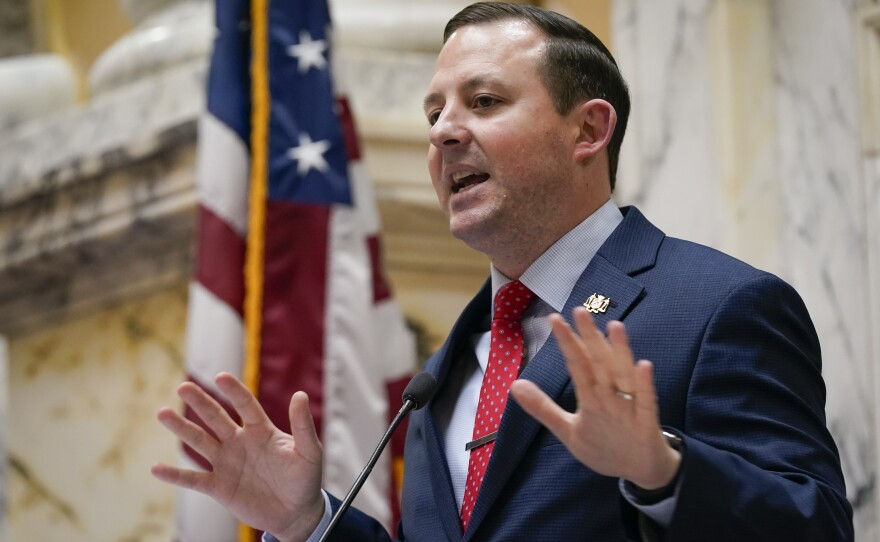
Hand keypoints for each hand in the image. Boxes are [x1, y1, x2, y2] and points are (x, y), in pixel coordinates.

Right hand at [151, 373, 324, 541]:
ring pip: (200, 442)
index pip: (245, 405)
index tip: (221, 377)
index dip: (234, 391)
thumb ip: (303, 425)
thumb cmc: (305, 479)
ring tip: (162, 413)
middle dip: (201, 402)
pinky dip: (175, 475)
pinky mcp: (219, 487)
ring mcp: (227, 463)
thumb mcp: (309, 451)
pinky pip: (193, 479)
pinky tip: (156, 468)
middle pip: (216, 418)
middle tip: (184, 386)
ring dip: (182, 428)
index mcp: (261, 431)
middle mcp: (240, 442)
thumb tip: (300, 394)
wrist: (296, 513)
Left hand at [510, 308, 680, 489]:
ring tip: (614, 327)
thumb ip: (543, 407)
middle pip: (598, 362)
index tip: (554, 319)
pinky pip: (646, 401)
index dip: (567, 342)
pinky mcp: (646, 421)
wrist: (641, 470)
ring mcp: (628, 406)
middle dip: (589, 337)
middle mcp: (610, 394)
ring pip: (623, 374)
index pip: (577, 364)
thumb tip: (514, 386)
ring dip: (620, 351)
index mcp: (591, 394)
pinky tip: (643, 366)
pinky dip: (644, 384)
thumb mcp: (568, 429)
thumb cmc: (605, 445)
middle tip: (580, 310)